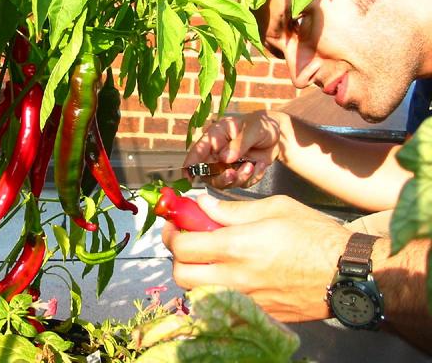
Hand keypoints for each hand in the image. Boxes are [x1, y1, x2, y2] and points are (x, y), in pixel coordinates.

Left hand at [161, 194, 351, 321]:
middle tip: (186, 241)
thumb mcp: (275, 208)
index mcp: (237, 247)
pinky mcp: (257, 314)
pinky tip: (228, 273)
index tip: (174, 223)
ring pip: (197, 292)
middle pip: (181, 275)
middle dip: (176, 257)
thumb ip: (232, 210)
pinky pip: (221, 303)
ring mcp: (245, 300)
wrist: (348, 274)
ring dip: (193, 274)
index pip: (183, 246)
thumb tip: (202, 205)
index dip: (172, 233)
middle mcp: (235, 277)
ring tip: (207, 257)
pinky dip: (214, 289)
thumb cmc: (314, 234)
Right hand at [183, 111, 282, 187]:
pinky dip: (252, 178)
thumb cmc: (262, 125)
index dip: (190, 164)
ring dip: (239, 178)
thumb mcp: (253, 129)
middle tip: (234, 173)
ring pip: (224, 181)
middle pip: (207, 172)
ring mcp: (227, 164)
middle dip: (221, 177)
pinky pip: (241, 184)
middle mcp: (218, 152)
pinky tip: (261, 165)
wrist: (279, 135)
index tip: (188, 176)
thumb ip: (238, 143)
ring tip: (252, 166)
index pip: (198, 151)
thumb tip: (224, 158)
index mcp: (215, 136)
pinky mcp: (239, 173)